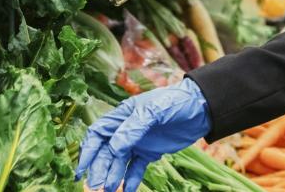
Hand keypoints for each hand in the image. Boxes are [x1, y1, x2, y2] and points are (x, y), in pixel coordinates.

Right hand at [75, 78, 209, 191]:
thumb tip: (114, 148)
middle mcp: (126, 129)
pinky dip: (131, 180)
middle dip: (100, 168)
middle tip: (98, 185)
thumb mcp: (155, 110)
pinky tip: (128, 191)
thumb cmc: (176, 101)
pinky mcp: (150, 152)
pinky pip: (136, 169)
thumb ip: (134, 127)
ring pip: (119, 162)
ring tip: (110, 189)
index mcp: (122, 115)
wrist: (202, 107)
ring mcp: (138, 142)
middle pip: (106, 152)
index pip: (98, 134)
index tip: (82, 169)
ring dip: (113, 176)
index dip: (88, 151)